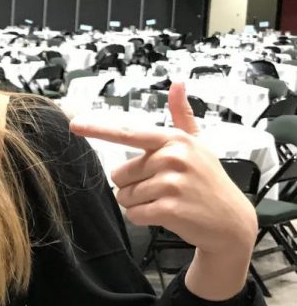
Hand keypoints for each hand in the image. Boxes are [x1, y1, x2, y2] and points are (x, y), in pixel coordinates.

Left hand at [69, 82, 256, 260]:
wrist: (231, 222)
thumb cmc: (209, 180)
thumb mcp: (198, 143)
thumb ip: (182, 115)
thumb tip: (177, 83)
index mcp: (174, 139)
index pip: (127, 133)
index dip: (98, 129)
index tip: (74, 125)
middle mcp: (172, 157)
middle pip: (119, 174)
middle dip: (134, 185)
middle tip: (162, 188)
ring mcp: (171, 183)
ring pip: (125, 196)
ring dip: (140, 203)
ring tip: (167, 200)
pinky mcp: (170, 208)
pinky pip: (134, 213)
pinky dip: (144, 218)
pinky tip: (167, 215)